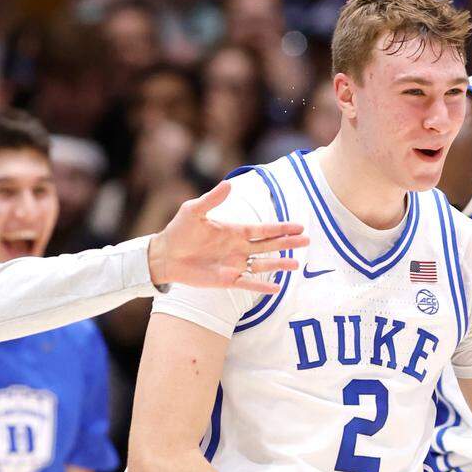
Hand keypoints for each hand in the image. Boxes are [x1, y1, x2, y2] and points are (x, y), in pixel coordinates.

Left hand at [148, 181, 308, 291]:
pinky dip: (262, 286)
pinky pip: (247, 283)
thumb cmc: (179, 230)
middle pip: (269, 246)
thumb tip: (228, 184)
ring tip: (296, 264)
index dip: (281, 228)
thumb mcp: (194, 210)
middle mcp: (238, 248)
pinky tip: (277, 287)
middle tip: (307, 241)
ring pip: (262, 265)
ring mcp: (234, 264)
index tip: (299, 226)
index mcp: (234, 231)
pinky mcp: (226, 280)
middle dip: (287, 243)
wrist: (165, 255)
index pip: (263, 230)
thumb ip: (212, 199)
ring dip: (279, 264)